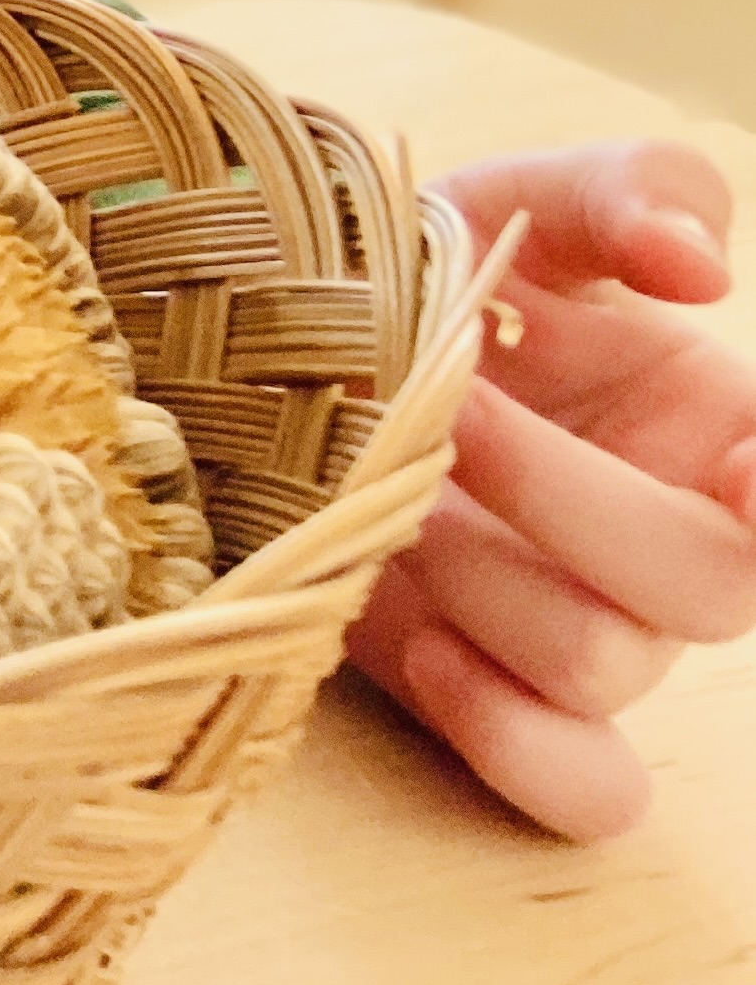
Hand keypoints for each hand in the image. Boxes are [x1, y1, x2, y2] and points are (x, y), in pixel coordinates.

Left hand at [348, 141, 755, 838]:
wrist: (275, 346)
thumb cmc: (425, 265)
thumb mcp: (520, 200)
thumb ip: (626, 194)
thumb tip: (702, 266)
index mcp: (713, 423)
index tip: (737, 459)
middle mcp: (673, 539)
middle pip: (701, 585)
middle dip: (565, 496)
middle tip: (454, 409)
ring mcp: (591, 627)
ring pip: (602, 666)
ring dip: (485, 576)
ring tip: (394, 496)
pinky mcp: (501, 696)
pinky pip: (580, 789)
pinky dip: (514, 740)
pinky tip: (426, 648)